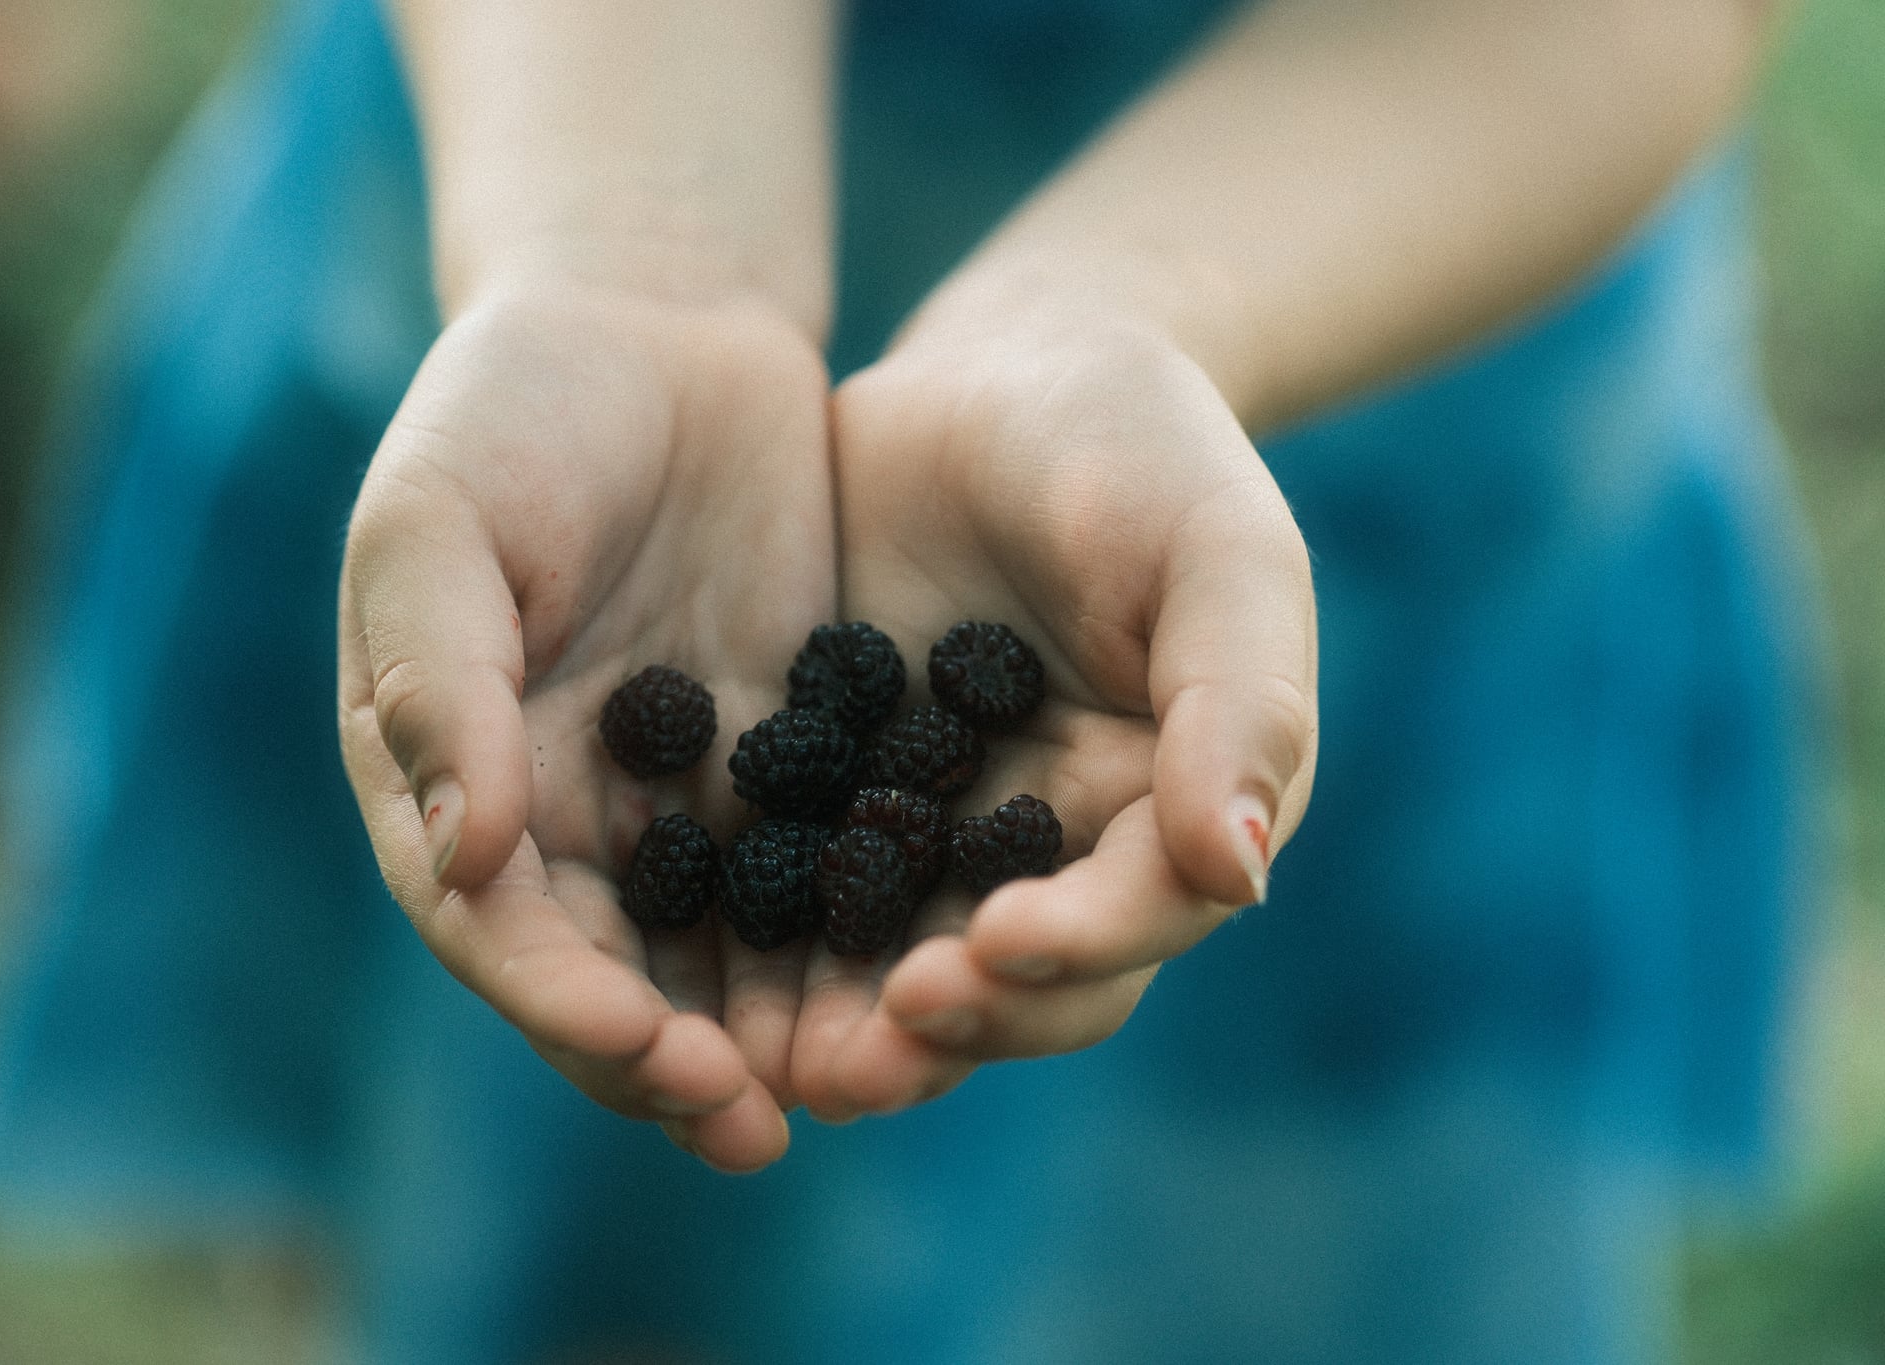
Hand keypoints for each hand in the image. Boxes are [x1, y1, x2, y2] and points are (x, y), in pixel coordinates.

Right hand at [338, 285, 833, 1170]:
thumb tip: (471, 857)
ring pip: (725, 947)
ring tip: (857, 1089)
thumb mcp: (440, 523)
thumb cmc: (511, 408)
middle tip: (756, 1125)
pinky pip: (823, 862)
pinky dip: (860, 925)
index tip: (652, 1053)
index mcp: (455, 781)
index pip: (501, 930)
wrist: (654, 318)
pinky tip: (927, 969)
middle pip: (614, 974)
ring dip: (777, 1028)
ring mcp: (680, 794)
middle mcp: (566, 816)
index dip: (567, 1005)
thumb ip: (443, 682)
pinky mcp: (785, 756)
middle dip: (676, 1061)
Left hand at [791, 316, 1317, 1118]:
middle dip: (946, 1025)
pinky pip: (804, 884)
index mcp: (1172, 812)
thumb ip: (1242, 704)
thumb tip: (1241, 870)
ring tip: (775, 1063)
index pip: (1138, 918)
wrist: (1007, 371)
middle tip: (857, 1060)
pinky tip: (696, 960)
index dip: (1073, 948)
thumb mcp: (1217, 552)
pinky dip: (765, 933)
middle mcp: (1061, 852)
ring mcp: (946, 831)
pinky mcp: (843, 797)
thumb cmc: (1143, 448)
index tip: (987, 943)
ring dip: (847, 1024)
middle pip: (1019, 978)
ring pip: (905, 960)